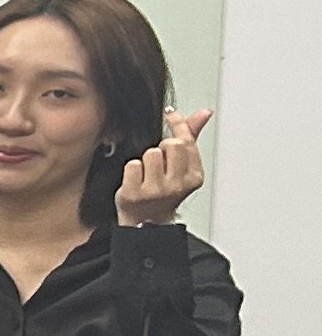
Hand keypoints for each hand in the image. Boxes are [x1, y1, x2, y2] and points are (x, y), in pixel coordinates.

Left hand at [118, 107, 211, 226]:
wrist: (146, 222)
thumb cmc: (164, 192)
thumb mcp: (182, 167)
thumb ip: (191, 138)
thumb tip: (204, 113)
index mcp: (194, 177)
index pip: (187, 142)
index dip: (178, 124)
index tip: (170, 114)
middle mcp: (178, 185)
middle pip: (170, 144)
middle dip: (162, 147)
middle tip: (159, 162)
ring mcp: (156, 191)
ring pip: (150, 153)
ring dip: (145, 160)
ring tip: (146, 174)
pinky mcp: (134, 194)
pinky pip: (132, 165)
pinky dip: (131, 170)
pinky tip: (135, 180)